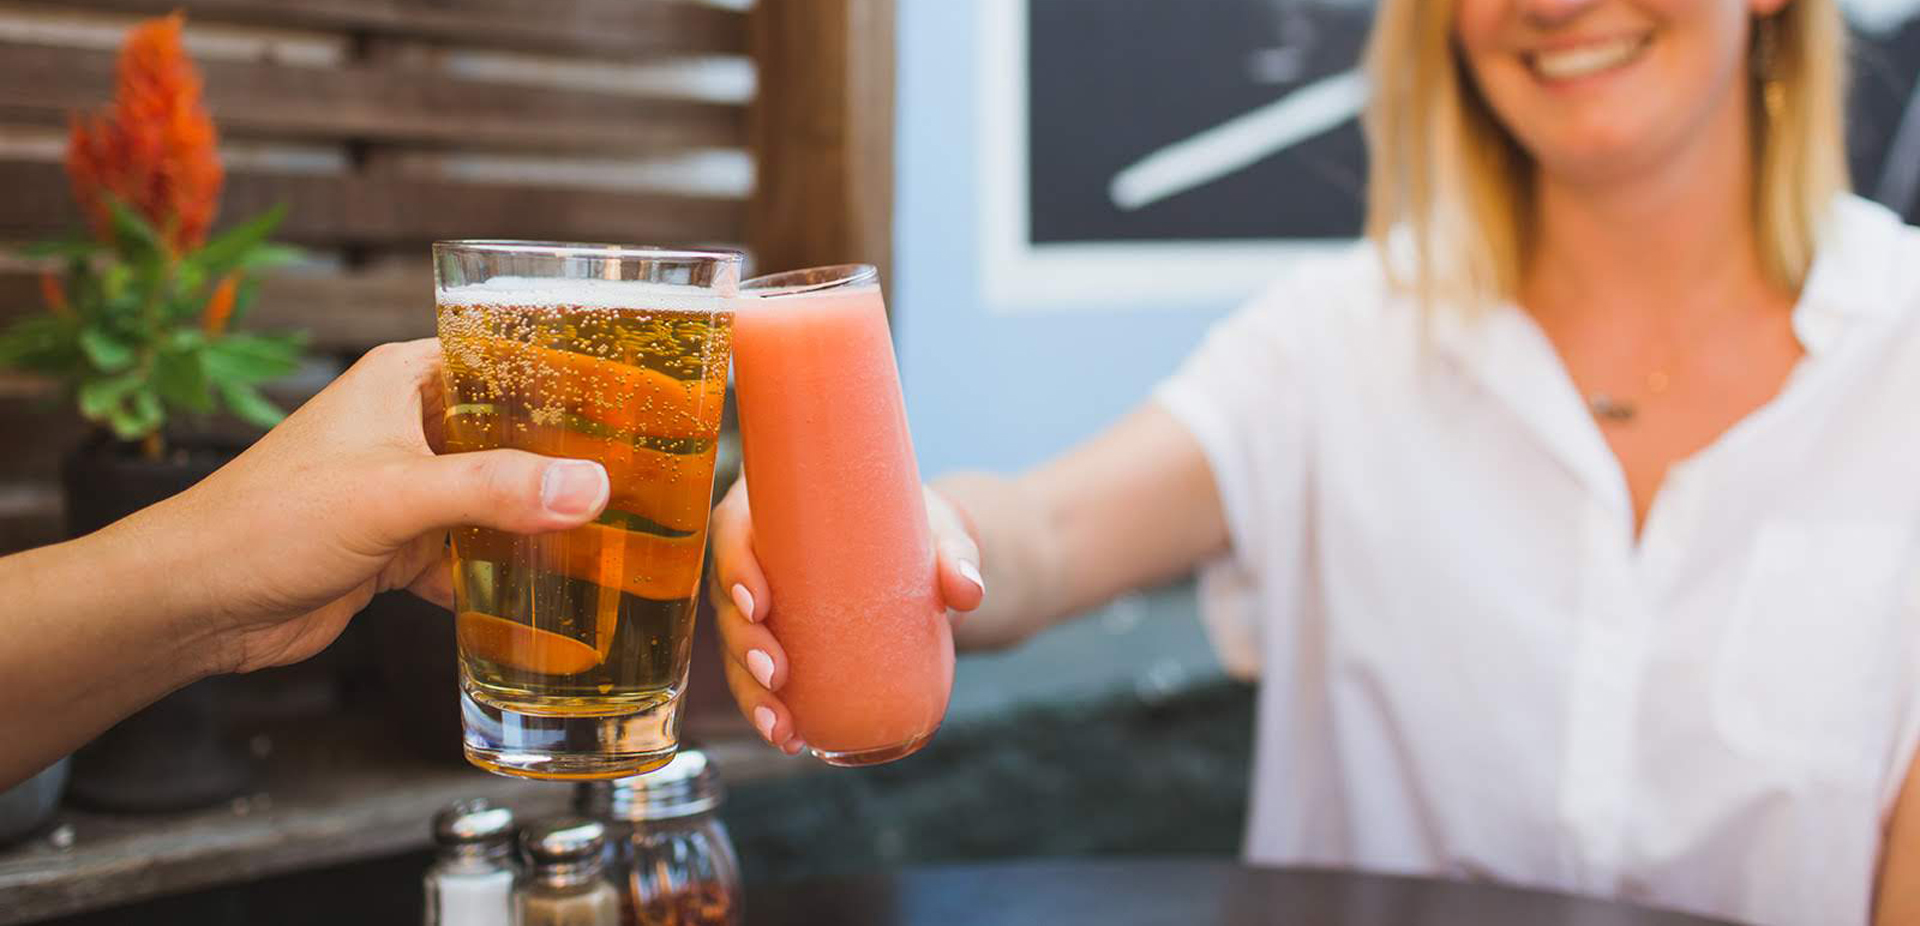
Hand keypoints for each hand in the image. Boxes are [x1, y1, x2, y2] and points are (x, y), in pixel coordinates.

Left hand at [146, 338, 609, 673]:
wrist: (197, 603)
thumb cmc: (267, 521)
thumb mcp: (393, 495)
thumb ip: (494, 489)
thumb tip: (588, 488)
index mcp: (403, 380)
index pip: (503, 357)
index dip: (566, 375)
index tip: (633, 400)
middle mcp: (409, 426)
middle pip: (511, 434)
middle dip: (566, 459)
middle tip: (642, 478)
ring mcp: (407, 489)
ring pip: (496, 498)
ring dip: (539, 521)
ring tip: (615, 534)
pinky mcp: (401, 546)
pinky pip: (473, 554)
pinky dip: (504, 575)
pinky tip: (551, 594)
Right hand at [707, 479, 985, 752]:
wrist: (926, 560)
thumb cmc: (919, 528)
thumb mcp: (940, 533)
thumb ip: (957, 553)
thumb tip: (968, 590)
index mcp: (775, 506)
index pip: (732, 530)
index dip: (734, 568)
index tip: (759, 602)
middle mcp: (758, 554)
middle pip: (729, 598)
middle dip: (744, 642)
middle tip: (776, 674)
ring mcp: (764, 602)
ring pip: (737, 648)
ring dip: (750, 692)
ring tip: (782, 728)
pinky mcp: (779, 640)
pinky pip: (759, 676)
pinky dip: (767, 709)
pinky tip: (789, 739)